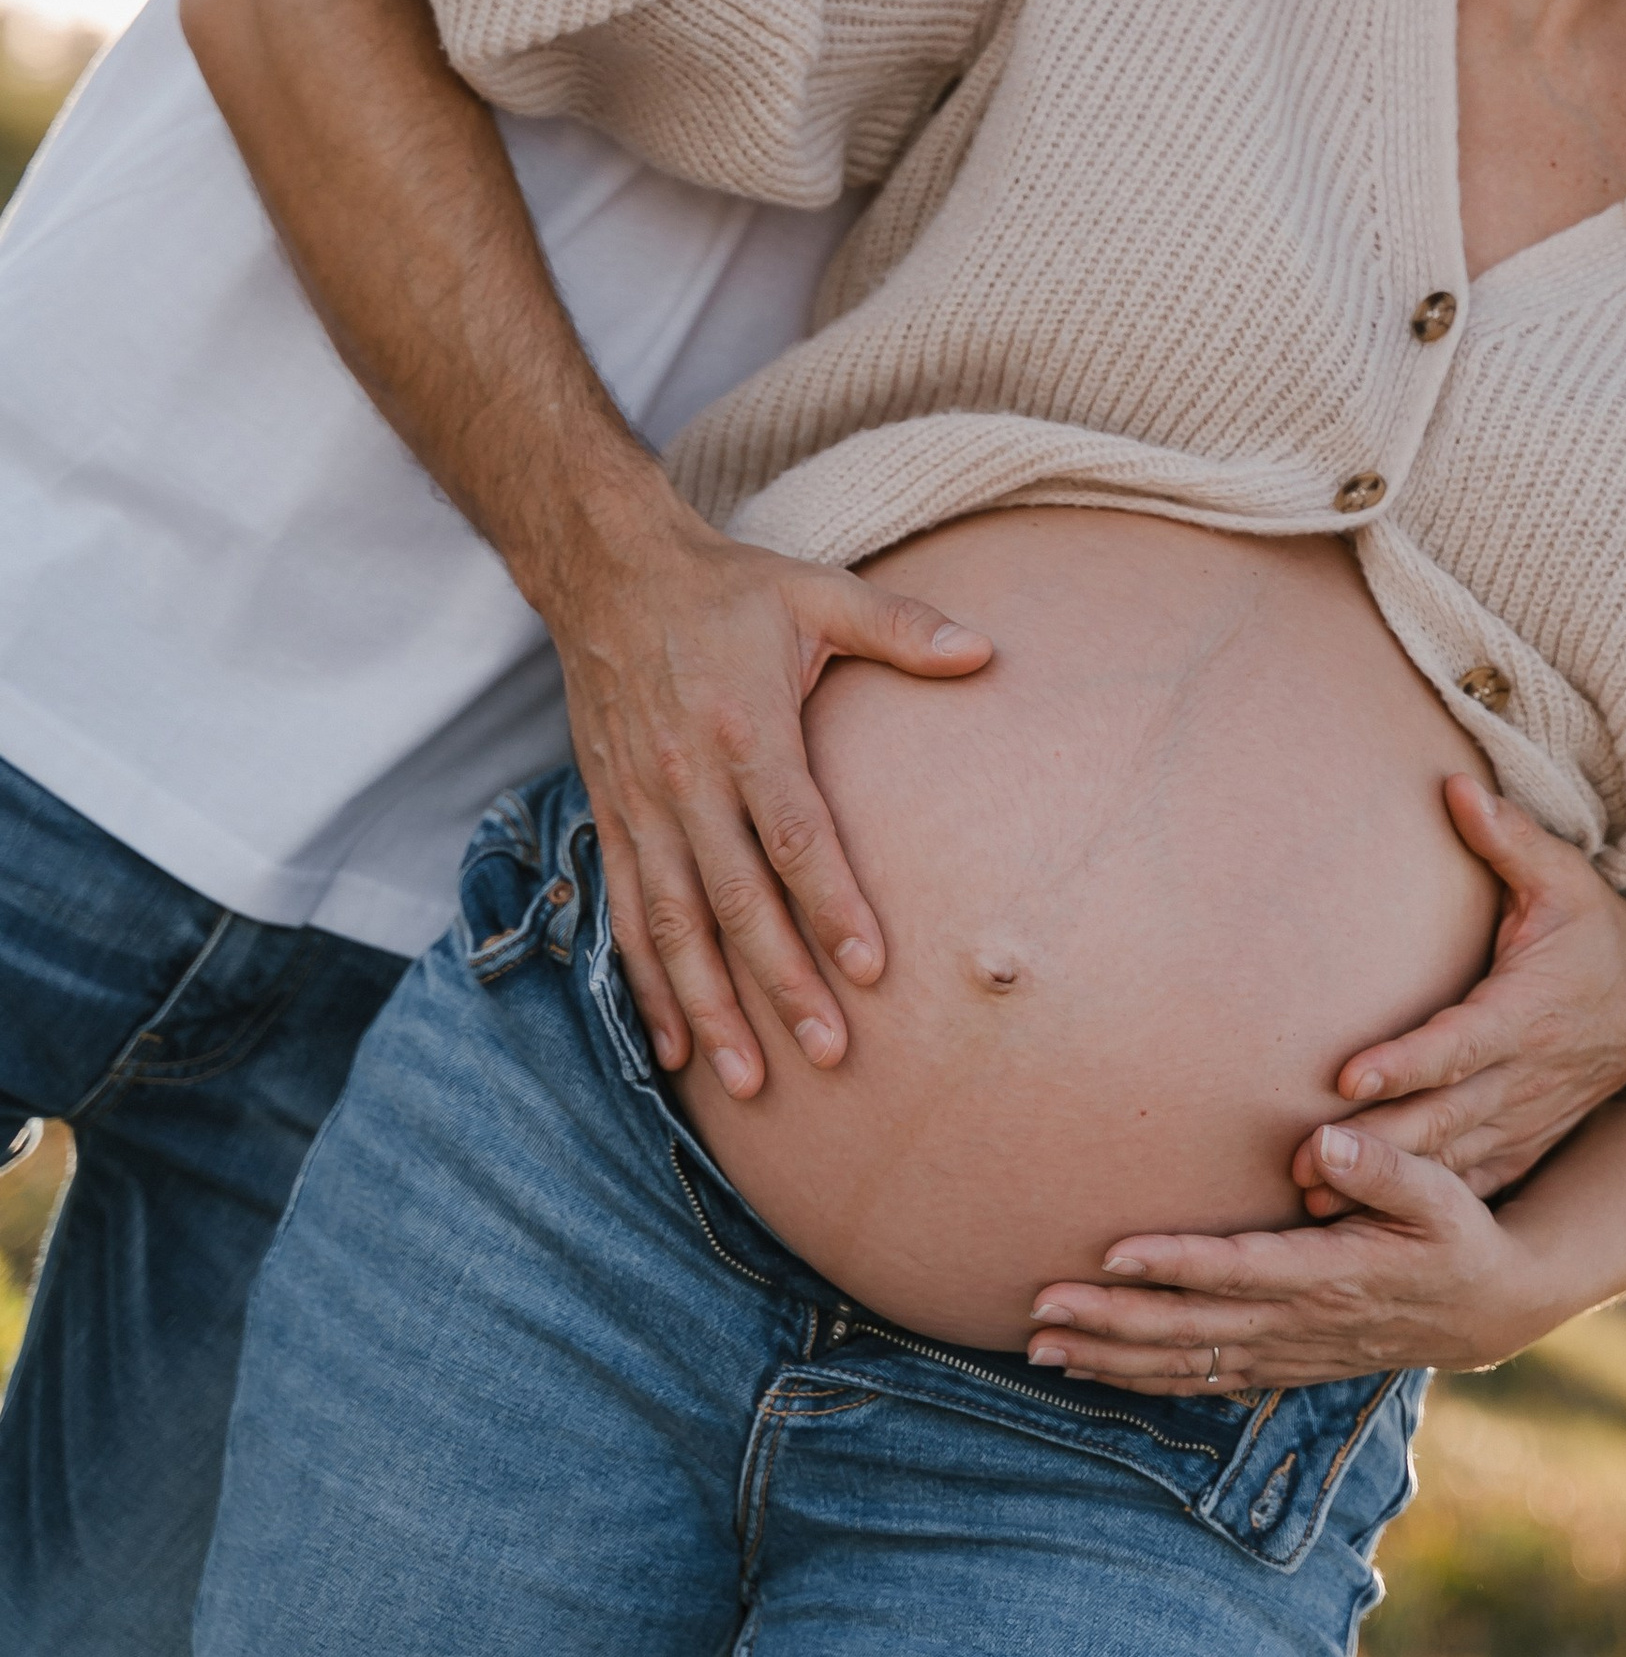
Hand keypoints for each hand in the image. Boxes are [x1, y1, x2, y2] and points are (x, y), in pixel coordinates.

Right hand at [552, 497, 991, 1097]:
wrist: (608, 575)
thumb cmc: (729, 589)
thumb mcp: (816, 592)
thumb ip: (900, 626)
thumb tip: (985, 652)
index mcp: (745, 727)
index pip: (794, 831)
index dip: (831, 902)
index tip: (872, 968)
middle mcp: (686, 777)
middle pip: (735, 898)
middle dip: (779, 983)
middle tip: (828, 1054)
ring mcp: (641, 806)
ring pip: (673, 925)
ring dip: (708, 1007)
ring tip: (747, 1081)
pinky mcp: (611, 818)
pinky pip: (627, 915)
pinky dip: (646, 985)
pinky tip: (671, 1046)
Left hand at [1026, 1128, 1550, 1393]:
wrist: (1485, 1309)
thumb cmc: (1457, 1235)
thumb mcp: (1439, 1193)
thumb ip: (1383, 1167)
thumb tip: (1324, 1140)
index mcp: (1329, 1276)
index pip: (1237, 1272)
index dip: (1174, 1265)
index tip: (1112, 1255)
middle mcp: (1297, 1324)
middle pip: (1189, 1329)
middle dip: (1110, 1323)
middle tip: (1039, 1309)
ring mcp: (1285, 1353)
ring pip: (1183, 1364)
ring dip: (1110, 1358)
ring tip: (1039, 1349)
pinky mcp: (1280, 1365)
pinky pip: (1200, 1380)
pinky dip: (1143, 1379)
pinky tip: (1096, 1372)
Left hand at [1294, 776, 1625, 1211]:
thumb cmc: (1595, 932)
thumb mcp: (1564, 878)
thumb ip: (1508, 838)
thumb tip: (1454, 784)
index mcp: (1527, 1012)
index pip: (1458, 1044)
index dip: (1404, 1062)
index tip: (1347, 1076)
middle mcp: (1524, 1076)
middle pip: (1442, 1120)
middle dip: (1374, 1147)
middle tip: (1302, 1163)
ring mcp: (1525, 1119)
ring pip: (1449, 1163)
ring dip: (1384, 1187)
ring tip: (1315, 1200)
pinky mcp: (1522, 1145)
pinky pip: (1469, 1184)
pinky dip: (1419, 1208)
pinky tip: (1362, 1228)